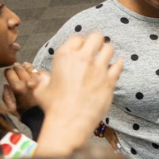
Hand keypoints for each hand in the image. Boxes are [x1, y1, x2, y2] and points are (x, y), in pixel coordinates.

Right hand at [2, 62, 41, 114]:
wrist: (44, 116)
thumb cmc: (28, 114)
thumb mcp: (11, 108)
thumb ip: (6, 97)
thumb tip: (6, 86)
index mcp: (17, 88)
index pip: (10, 73)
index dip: (8, 71)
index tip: (8, 71)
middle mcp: (27, 82)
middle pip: (19, 68)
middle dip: (16, 67)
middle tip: (16, 67)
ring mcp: (39, 80)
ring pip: (30, 68)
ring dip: (26, 66)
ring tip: (25, 66)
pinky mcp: (47, 80)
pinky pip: (41, 71)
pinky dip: (37, 70)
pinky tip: (35, 71)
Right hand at [32, 34, 122, 153]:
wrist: (69, 122)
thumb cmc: (53, 107)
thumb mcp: (40, 89)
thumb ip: (41, 79)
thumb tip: (39, 77)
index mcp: (64, 56)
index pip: (77, 38)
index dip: (81, 43)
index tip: (83, 49)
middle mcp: (82, 59)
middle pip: (96, 37)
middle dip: (97, 41)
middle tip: (97, 47)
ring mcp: (98, 69)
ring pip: (109, 48)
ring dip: (108, 51)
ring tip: (107, 56)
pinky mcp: (109, 80)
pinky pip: (119, 65)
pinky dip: (118, 64)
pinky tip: (117, 64)